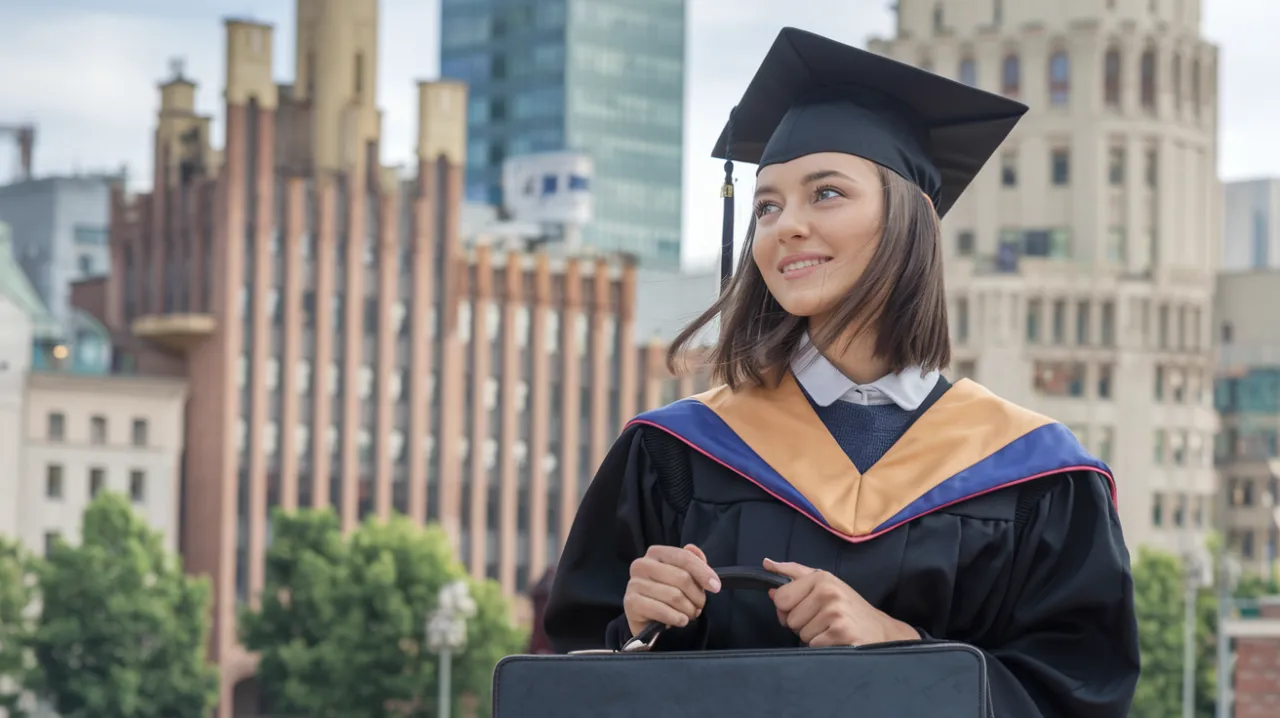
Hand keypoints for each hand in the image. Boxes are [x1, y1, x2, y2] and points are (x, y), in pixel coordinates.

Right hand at [624, 544, 721, 637]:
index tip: (716, 587)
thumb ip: (692, 562)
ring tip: (689, 615)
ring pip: (674, 596)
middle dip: (697, 596)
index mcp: (655, 553)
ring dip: (688, 610)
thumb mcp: (683, 577)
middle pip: (681, 577)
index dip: (703, 572)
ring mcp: (634, 583)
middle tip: (699, 606)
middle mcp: (641, 564)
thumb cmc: (667, 595)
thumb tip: (693, 548)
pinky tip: (680, 621)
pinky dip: (676, 618)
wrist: (648, 621)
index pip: (683, 557)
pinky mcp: (630, 603)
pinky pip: (661, 610)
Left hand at [764, 558, 919, 646]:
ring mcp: (835, 612)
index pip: (780, 598)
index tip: (805, 608)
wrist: (882, 631)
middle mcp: (828, 592)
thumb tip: (767, 563)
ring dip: (813, 636)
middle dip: (801, 624)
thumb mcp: (825, 583)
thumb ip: (794, 573)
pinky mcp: (841, 633)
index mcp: (821, 577)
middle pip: (789, 618)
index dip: (787, 609)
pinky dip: (823, 646)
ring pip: (800, 634)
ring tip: (832, 629)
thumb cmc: (849, 607)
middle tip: (823, 621)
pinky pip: (813, 645)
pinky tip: (837, 640)